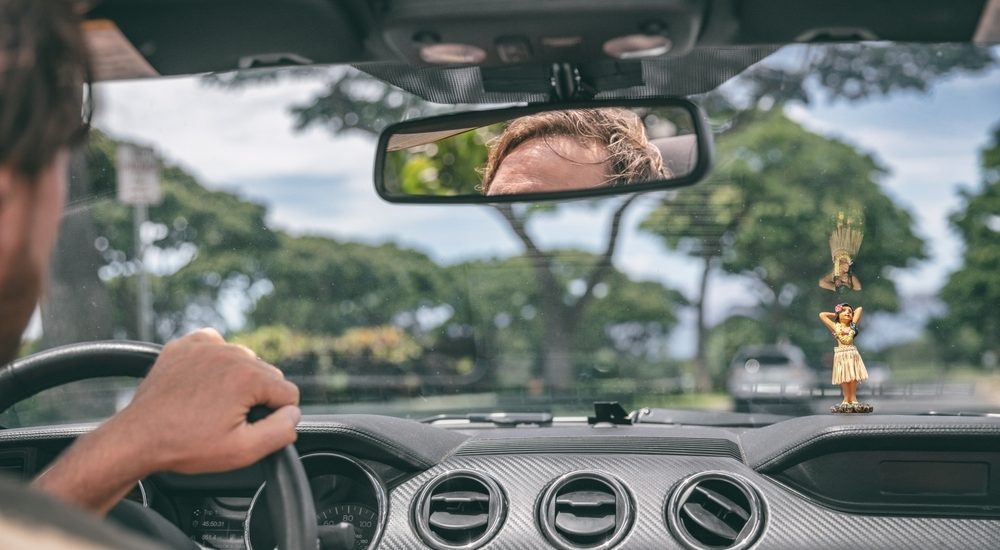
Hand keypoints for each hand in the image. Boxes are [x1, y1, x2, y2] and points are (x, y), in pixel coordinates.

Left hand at [117, 328, 300, 473]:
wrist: (138, 438)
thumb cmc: (186, 445)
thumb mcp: (243, 451)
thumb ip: (281, 431)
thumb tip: (294, 414)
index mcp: (248, 377)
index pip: (289, 394)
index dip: (274, 416)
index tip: (249, 428)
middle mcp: (230, 354)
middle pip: (268, 376)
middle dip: (256, 398)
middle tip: (228, 420)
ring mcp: (206, 346)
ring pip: (244, 361)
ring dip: (237, 380)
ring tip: (212, 405)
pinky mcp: (185, 345)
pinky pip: (216, 346)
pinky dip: (215, 362)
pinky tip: (204, 382)